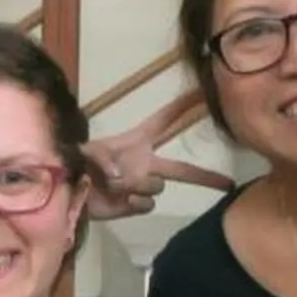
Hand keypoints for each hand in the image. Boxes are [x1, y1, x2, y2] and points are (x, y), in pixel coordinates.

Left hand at [80, 96, 229, 220]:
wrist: (68, 193)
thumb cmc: (77, 163)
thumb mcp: (85, 151)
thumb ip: (102, 158)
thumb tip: (122, 177)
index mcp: (137, 141)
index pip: (165, 120)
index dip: (183, 106)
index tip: (204, 92)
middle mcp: (146, 163)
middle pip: (182, 169)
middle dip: (205, 176)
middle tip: (228, 184)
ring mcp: (142, 185)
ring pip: (159, 186)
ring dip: (141, 185)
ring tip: (118, 185)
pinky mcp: (136, 204)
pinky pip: (148, 204)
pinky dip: (135, 202)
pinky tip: (121, 200)